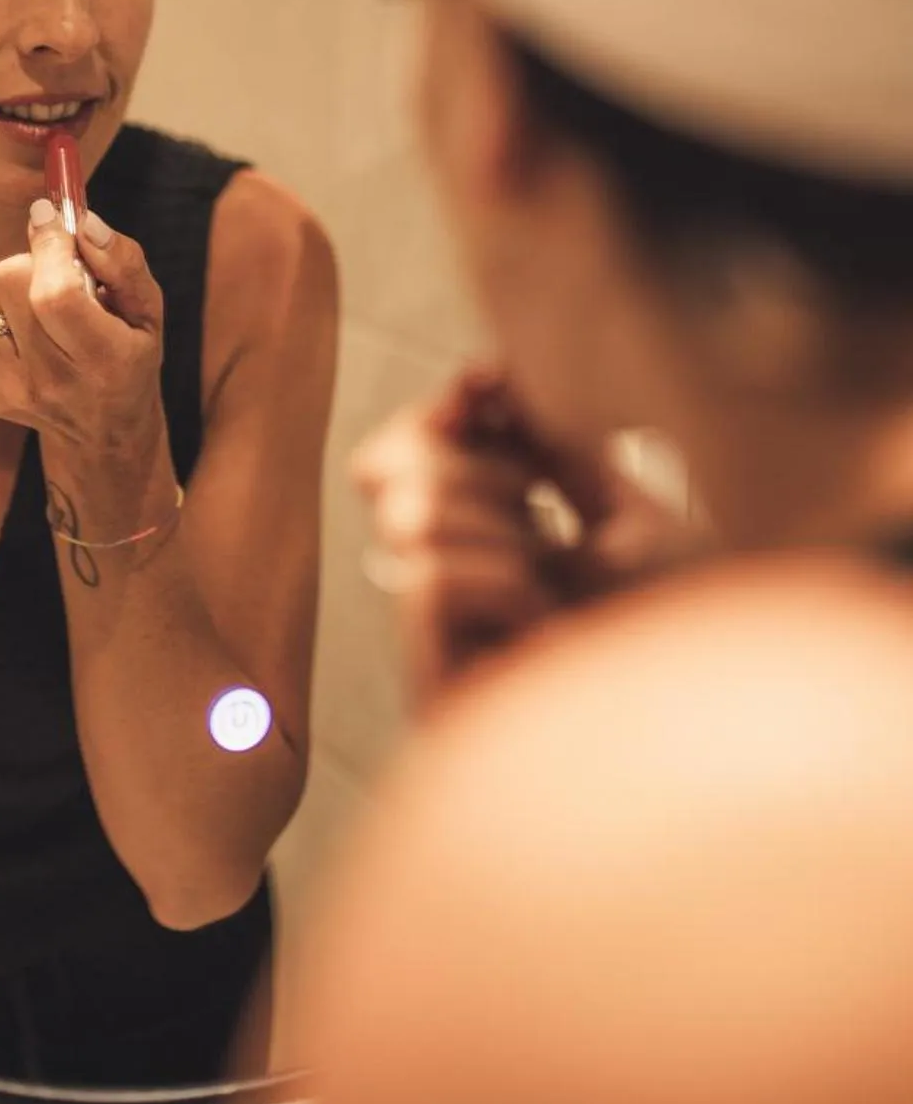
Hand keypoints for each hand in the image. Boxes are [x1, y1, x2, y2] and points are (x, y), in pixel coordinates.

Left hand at [0, 201, 164, 451]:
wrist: (102, 431)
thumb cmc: (129, 355)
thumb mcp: (147, 310)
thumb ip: (122, 261)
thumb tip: (81, 221)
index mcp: (104, 360)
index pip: (55, 294)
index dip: (48, 246)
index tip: (50, 219)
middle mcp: (52, 381)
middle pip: (11, 282)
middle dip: (33, 261)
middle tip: (57, 274)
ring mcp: (11, 390)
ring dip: (10, 285)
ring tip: (39, 306)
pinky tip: (19, 326)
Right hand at [352, 366, 711, 706]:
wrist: (711, 729)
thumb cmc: (681, 628)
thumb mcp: (627, 509)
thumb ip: (552, 443)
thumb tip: (484, 374)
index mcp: (497, 536)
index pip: (417, 447)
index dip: (442, 410)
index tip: (481, 383)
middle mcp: (456, 578)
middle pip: (392, 467)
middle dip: (476, 464)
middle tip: (536, 508)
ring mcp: (440, 634)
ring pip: (410, 513)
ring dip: (498, 528)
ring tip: (550, 581)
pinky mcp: (431, 680)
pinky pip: (430, 579)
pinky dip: (500, 585)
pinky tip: (541, 625)